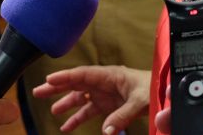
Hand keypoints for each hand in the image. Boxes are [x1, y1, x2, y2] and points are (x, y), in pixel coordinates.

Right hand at [32, 65, 150, 133]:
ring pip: (80, 97)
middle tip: (39, 91)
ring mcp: (105, 94)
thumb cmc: (153, 89)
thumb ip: (122, 115)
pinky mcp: (108, 105)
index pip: (83, 74)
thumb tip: (106, 130)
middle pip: (77, 83)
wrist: (163, 92)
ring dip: (66, 103)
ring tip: (52, 111)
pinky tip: (67, 127)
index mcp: (110, 75)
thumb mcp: (140, 100)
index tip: (49, 79)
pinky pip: (89, 111)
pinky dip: (77, 118)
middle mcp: (104, 83)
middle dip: (58, 87)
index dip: (66, 76)